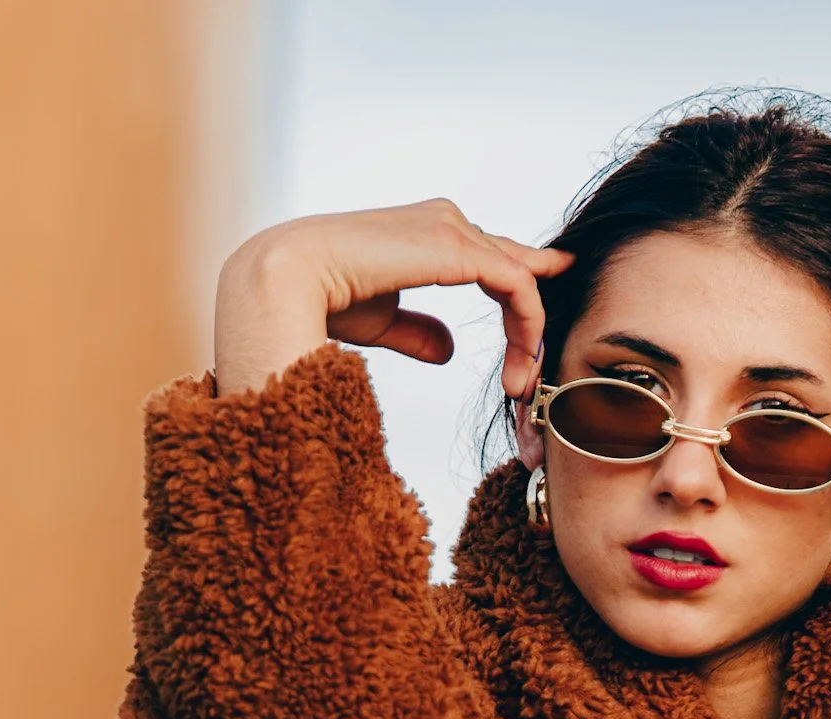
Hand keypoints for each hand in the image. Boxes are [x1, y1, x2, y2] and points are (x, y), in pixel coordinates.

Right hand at [212, 199, 573, 398]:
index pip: (490, 255)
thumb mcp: (382, 319)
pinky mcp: (457, 247)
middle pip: (511, 266)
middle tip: (528, 376)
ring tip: (520, 384)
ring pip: (518, 279)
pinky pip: (515, 285)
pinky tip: (522, 363)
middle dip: (529, 323)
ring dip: (528, 336)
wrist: (285, 281)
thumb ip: (418, 330)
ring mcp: (452, 228)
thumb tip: (448, 349)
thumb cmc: (318, 299)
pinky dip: (526, 326)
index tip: (545, 313)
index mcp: (424, 233)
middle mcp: (444, 221)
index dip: (524, 278)